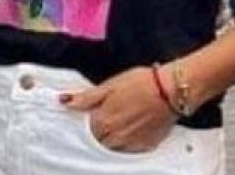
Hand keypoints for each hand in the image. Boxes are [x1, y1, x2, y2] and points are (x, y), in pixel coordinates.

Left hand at [60, 66, 176, 152]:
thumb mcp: (110, 85)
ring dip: (110, 139)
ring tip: (118, 123)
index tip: (87, 117)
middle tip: (104, 119)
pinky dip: (126, 142)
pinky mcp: (145, 147)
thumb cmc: (140, 83)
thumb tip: (64, 101)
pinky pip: (129, 150)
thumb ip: (86, 97)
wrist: (171, 91)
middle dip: (96, 133)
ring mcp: (130, 144)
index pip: (83, 131)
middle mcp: (114, 137)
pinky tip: (131, 129)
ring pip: (112, 148)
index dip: (84, 124)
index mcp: (102, 121)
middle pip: (97, 142)